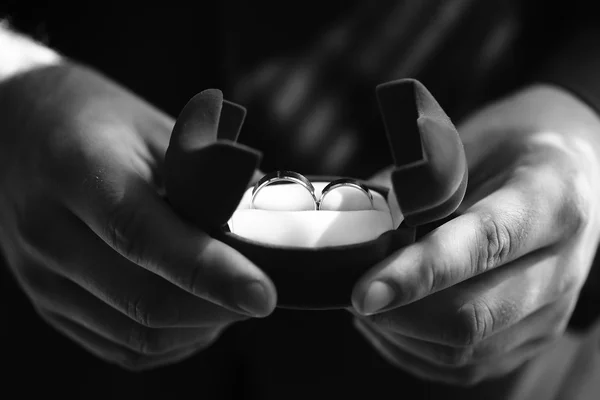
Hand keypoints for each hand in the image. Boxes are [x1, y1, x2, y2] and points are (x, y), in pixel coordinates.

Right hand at [0, 63, 276, 369]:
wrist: (20, 133)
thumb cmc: (99, 123)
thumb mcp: (155, 128)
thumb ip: (206, 177)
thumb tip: (265, 227)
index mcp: (76, 169)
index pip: (143, 234)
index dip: (210, 270)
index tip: (263, 293)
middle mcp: (48, 231)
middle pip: (143, 298)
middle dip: (217, 307)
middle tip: (262, 294)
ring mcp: (41, 276)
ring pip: (135, 334)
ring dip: (200, 327)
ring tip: (234, 302)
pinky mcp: (49, 303)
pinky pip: (120, 345)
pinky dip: (172, 340)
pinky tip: (198, 316)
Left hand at [351, 85, 599, 385]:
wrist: (564, 175)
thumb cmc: (504, 152)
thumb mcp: (467, 144)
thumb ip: (413, 189)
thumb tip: (350, 229)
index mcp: (551, 200)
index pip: (485, 243)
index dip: (420, 272)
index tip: (365, 291)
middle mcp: (561, 266)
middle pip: (475, 314)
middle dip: (399, 314)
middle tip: (353, 294)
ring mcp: (550, 312)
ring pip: (466, 348)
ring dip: (401, 331)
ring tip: (367, 300)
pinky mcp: (530, 339)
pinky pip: (464, 364)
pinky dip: (413, 347)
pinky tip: (389, 319)